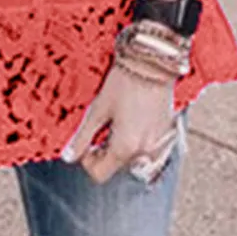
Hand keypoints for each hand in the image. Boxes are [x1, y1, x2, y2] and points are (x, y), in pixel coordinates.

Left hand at [61, 63, 174, 183]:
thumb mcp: (97, 109)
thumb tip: (69, 157)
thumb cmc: (124, 82)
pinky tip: (134, 122)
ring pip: (133, 161)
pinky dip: (138, 143)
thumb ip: (82, 137)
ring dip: (122, 149)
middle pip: (117, 167)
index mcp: (125, 148)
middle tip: (103, 128)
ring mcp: (159, 146)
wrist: (152, 62)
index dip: (88, 160)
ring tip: (119, 124)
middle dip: (105, 153)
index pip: (99, 174)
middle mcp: (145, 153)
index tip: (88, 142)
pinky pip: (149, 152)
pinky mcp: (167, 136)